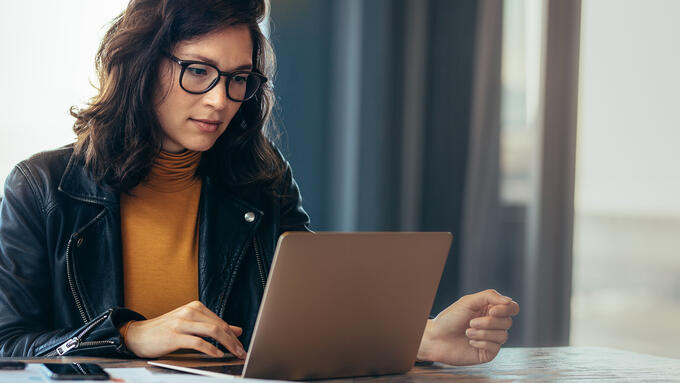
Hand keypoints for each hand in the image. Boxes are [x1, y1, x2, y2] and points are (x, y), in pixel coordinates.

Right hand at [122, 300, 246, 358]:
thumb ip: (212, 326)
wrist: (137, 335)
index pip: (221, 321)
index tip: (242, 346)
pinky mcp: (174, 335)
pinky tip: (217, 354)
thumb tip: (237, 330)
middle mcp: (190, 311)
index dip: (234, 335)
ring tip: (234, 354)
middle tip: (242, 352)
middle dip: (234, 341)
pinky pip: (198, 342)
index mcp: (195, 307)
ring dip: (227, 344)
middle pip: (220, 326)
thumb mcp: (191, 325)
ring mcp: (181, 322)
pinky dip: (211, 349)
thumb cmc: (164, 331)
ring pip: (212, 332)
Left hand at [417, 289, 519, 365]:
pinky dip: (481, 342)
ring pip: (503, 335)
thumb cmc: (450, 318)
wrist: (436, 338)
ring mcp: (492, 339)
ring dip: (483, 333)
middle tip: (471, 322)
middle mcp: (494, 324)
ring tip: (467, 332)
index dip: (506, 309)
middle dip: (488, 322)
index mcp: (491, 310)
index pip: (512, 308)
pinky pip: (495, 347)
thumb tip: (509, 301)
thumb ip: (489, 296)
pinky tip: (470, 341)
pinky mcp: (488, 352)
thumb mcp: (469, 301)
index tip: (491, 311)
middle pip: (507, 322)